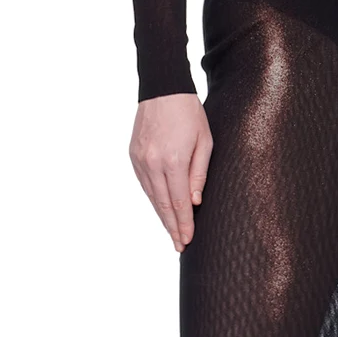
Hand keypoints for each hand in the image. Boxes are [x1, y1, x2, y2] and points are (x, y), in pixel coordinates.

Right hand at [129, 93, 212, 251]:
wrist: (162, 90)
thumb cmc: (189, 114)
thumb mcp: (204, 142)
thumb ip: (199, 172)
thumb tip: (194, 202)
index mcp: (173, 161)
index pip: (178, 203)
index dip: (184, 224)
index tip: (187, 240)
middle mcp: (153, 164)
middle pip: (163, 205)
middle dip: (172, 228)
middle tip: (179, 246)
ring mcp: (140, 160)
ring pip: (151, 196)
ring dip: (161, 216)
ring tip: (171, 232)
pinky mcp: (133, 155)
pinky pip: (144, 184)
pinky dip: (153, 198)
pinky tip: (160, 209)